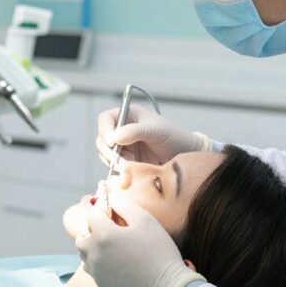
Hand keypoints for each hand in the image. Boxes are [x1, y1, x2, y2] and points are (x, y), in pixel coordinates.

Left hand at [75, 192, 194, 286]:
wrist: (167, 286)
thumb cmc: (158, 250)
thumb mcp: (145, 220)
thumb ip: (124, 205)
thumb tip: (111, 199)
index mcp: (103, 235)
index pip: (93, 216)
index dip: (102, 211)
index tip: (113, 212)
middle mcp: (94, 253)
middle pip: (82, 236)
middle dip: (92, 229)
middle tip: (110, 229)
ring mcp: (96, 270)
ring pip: (83, 254)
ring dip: (91, 246)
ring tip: (110, 244)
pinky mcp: (101, 283)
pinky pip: (90, 268)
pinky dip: (96, 261)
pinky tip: (112, 260)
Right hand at [95, 104, 209, 166]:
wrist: (184, 155)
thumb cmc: (172, 136)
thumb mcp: (155, 131)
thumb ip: (135, 131)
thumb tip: (114, 137)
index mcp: (127, 115)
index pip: (105, 119)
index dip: (105, 130)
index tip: (112, 142)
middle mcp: (122, 129)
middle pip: (102, 138)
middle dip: (108, 150)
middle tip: (119, 161)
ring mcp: (123, 145)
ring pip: (105, 153)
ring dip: (113, 161)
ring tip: (130, 165)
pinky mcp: (126, 160)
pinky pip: (114, 165)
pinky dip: (118, 169)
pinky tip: (129, 171)